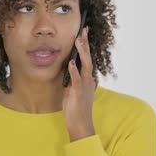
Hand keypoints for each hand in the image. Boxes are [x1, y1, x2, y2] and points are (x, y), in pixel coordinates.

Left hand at [62, 26, 96, 141]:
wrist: (80, 124)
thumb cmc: (76, 108)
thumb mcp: (72, 89)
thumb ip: (71, 78)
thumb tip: (67, 68)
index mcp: (87, 79)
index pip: (87, 58)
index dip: (85, 45)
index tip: (83, 32)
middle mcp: (88, 80)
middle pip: (88, 58)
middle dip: (85, 44)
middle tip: (83, 30)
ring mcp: (85, 86)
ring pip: (85, 65)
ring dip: (82, 53)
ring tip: (78, 41)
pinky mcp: (78, 93)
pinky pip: (77, 80)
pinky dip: (74, 71)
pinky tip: (71, 62)